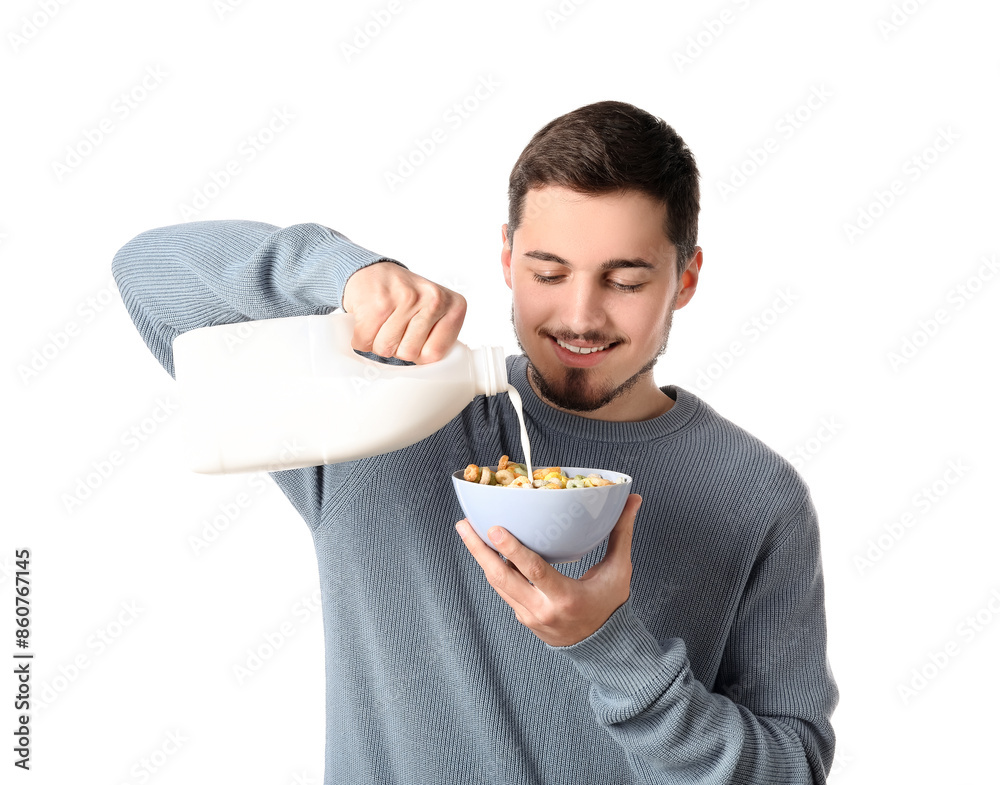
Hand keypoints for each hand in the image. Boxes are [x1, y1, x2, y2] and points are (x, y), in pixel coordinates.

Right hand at [342, 261, 466, 363]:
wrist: (372, 270)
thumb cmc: (405, 297)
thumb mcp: (433, 313)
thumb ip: (439, 338)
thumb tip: (437, 375)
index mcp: (454, 306)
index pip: (435, 354)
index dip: (418, 354)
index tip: (414, 340)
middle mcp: (434, 299)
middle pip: (409, 353)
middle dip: (396, 348)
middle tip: (394, 327)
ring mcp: (406, 299)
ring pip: (386, 349)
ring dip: (377, 343)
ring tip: (382, 323)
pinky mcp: (378, 302)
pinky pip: (365, 341)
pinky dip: (361, 338)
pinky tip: (368, 321)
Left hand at [456, 494, 641, 646]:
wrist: (602, 646)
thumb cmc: (610, 604)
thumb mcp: (618, 571)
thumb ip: (621, 534)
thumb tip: (633, 499)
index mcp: (565, 598)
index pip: (534, 571)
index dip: (513, 550)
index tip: (495, 529)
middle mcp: (541, 609)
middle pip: (501, 577)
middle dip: (479, 549)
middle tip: (464, 523)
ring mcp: (528, 615)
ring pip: (497, 583)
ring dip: (480, 556)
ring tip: (467, 530)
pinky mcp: (522, 616)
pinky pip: (503, 589)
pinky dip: (492, 568)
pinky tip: (484, 549)